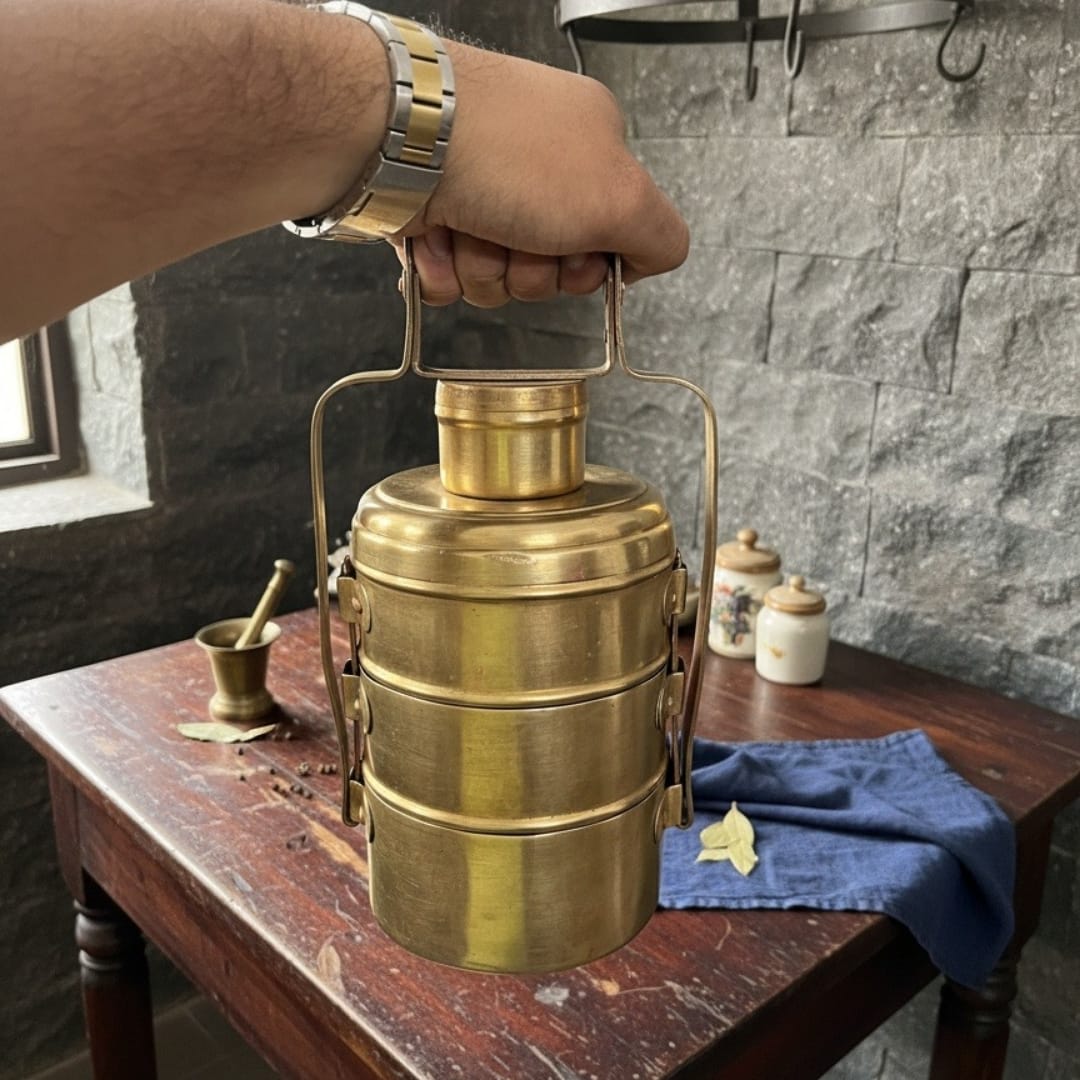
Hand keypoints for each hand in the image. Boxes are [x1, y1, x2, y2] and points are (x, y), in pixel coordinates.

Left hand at [392, 41, 688, 306]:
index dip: (590, 262)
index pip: (610, 241)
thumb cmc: (506, 151)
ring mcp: (481, 191)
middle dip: (531, 269)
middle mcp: (536, 167)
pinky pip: (451, 278)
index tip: (575, 248)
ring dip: (484, 267)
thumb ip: (660, 236)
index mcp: (590, 148)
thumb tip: (652, 261)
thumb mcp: (620, 198)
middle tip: (518, 232)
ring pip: (498, 279)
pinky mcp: (432, 214)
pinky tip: (438, 234)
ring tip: (471, 225)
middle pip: (551, 269)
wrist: (401, 141)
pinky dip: (443, 268)